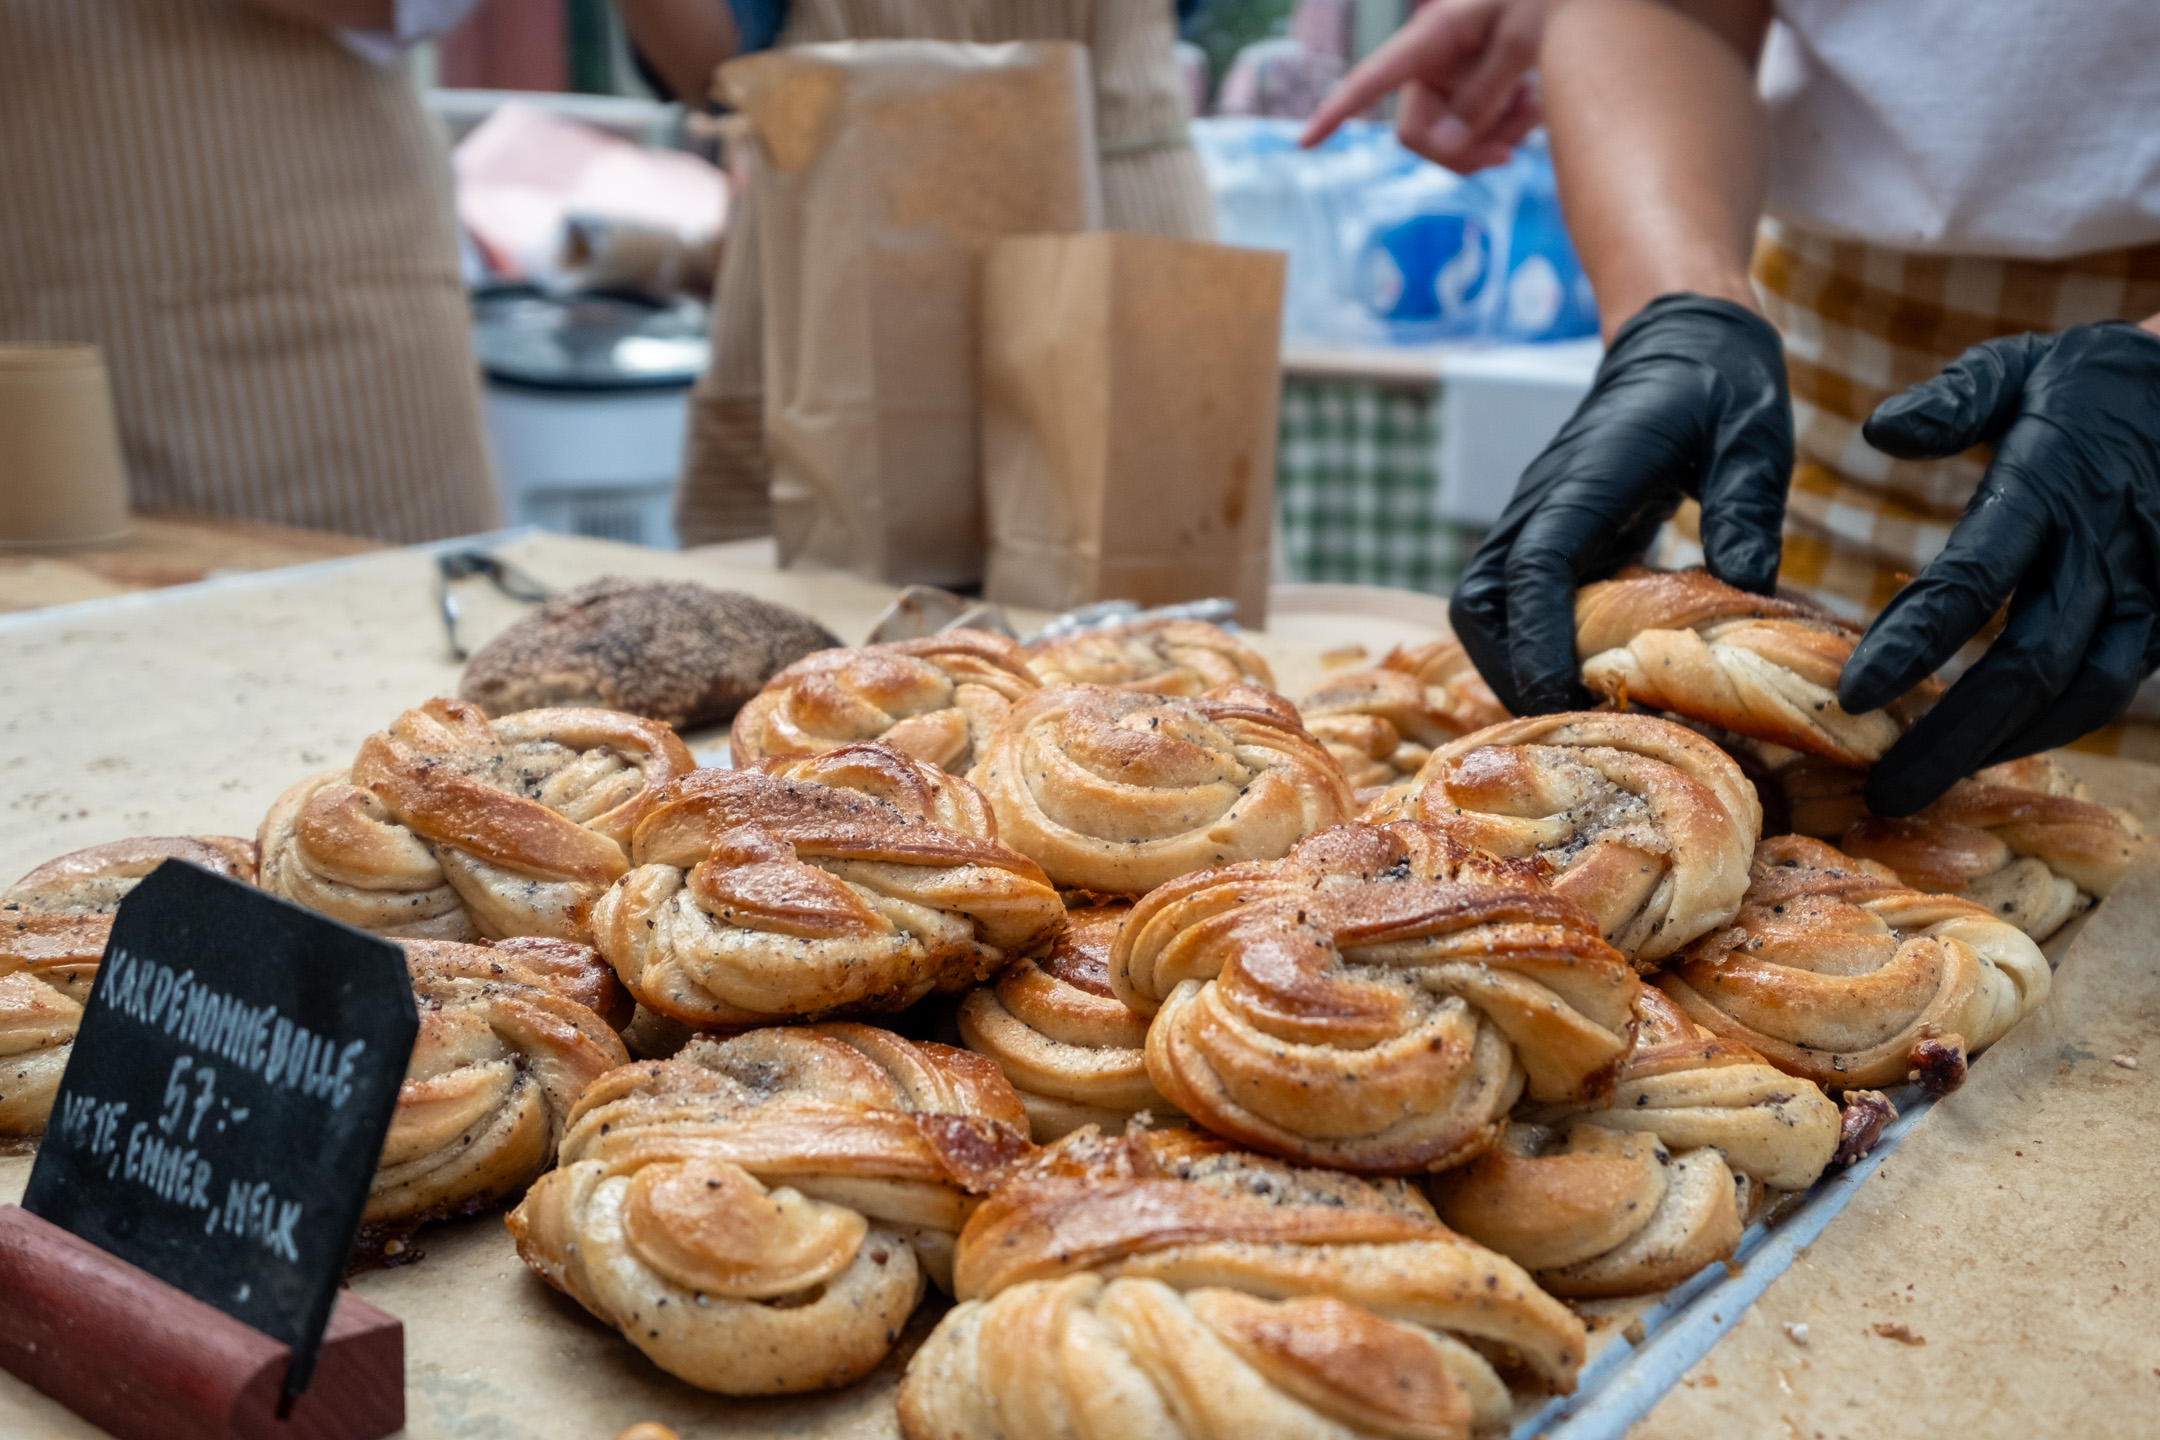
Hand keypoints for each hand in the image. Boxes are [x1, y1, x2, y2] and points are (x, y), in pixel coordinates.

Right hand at [1300, 0, 1545, 172]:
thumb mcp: (1523, 41)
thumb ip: (1483, 96)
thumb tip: (1443, 149)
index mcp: (1429, 39)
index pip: (1370, 80)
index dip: (1335, 112)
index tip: (1304, 141)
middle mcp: (1429, 65)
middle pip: (1418, 136)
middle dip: (1465, 149)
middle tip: (1513, 150)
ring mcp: (1447, 82)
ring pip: (1449, 143)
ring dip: (1493, 139)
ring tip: (1533, 108)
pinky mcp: (1466, 93)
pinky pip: (1471, 135)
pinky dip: (1503, 131)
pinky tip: (1529, 106)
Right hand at [1449, 294, 1792, 713]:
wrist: (1682, 337)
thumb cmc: (1720, 382)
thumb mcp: (1752, 433)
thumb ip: (1748, 504)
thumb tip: (1749, 587)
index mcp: (1586, 480)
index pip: (1532, 568)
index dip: (1537, 641)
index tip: (1565, 702)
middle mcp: (1542, 505)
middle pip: (1479, 604)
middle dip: (1509, 671)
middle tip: (1575, 725)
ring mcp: (1537, 523)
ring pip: (1485, 609)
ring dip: (1514, 665)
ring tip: (1580, 712)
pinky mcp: (1551, 539)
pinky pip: (1515, 605)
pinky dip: (1535, 649)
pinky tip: (1591, 678)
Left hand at [1839, 323, 2159, 814]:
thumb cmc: (2098, 381)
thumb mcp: (2024, 366)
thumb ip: (1954, 399)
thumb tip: (1879, 430)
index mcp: (2050, 489)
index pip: (1971, 581)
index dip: (1912, 643)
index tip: (1852, 694)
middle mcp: (2104, 551)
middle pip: (2027, 667)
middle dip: (1953, 737)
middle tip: (1883, 791)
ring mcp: (2148, 591)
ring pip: (2082, 695)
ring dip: (2005, 745)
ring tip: (1929, 783)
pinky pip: (2112, 689)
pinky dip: (2054, 726)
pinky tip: (1996, 747)